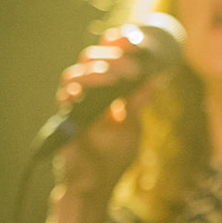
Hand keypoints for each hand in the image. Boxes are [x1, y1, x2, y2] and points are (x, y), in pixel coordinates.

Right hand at [53, 26, 154, 198]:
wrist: (96, 184)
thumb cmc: (114, 156)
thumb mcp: (132, 127)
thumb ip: (138, 104)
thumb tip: (155, 80)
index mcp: (106, 91)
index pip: (110, 58)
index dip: (119, 44)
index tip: (136, 38)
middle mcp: (89, 92)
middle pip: (93, 58)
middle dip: (113, 53)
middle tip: (133, 59)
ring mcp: (75, 103)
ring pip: (76, 73)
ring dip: (98, 70)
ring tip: (117, 76)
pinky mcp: (66, 118)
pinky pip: (66, 96)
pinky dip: (78, 89)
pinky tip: (94, 90)